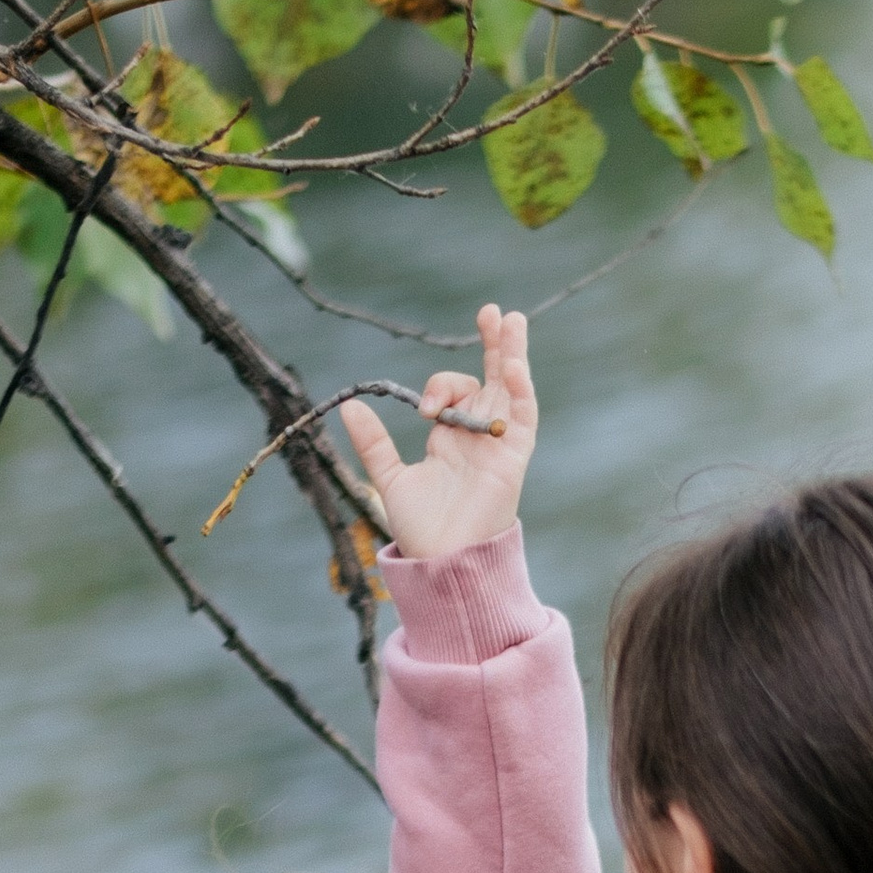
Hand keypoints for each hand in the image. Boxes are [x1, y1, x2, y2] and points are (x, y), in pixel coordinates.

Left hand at [340, 303, 535, 569]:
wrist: (443, 560)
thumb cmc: (422, 529)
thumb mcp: (390, 478)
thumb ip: (374, 442)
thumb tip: (349, 405)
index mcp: (452, 438)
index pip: (453, 392)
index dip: (438, 388)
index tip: (423, 410)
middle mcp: (478, 436)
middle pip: (491, 380)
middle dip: (492, 344)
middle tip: (492, 311)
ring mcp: (498, 445)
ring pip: (511, 390)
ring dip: (512, 354)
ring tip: (511, 319)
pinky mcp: (513, 458)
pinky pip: (523, 417)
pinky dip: (520, 390)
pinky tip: (513, 364)